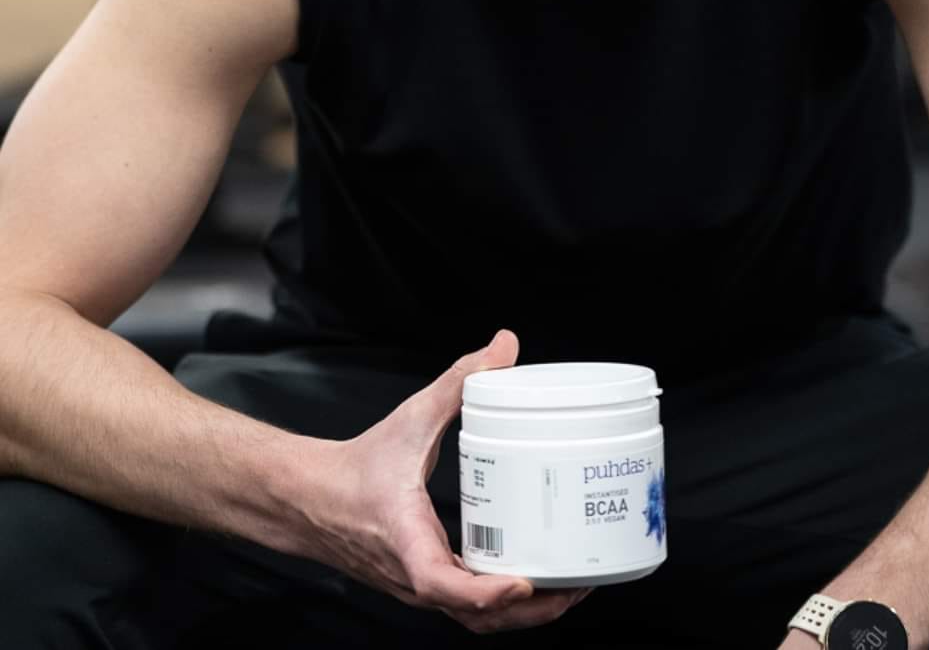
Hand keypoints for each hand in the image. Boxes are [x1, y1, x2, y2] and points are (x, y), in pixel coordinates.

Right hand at [306, 329, 594, 633]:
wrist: (311, 499)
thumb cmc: (358, 466)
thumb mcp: (411, 418)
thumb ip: (459, 381)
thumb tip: (504, 346)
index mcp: (405, 538)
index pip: (440, 583)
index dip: (485, 592)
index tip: (523, 583)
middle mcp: (414, 576)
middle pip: (477, 617)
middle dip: (533, 610)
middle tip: (579, 585)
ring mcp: (421, 588)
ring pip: (477, 621)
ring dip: (525, 615)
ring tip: (571, 588)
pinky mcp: (427, 586)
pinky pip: (470, 609)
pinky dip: (506, 605)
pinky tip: (537, 581)